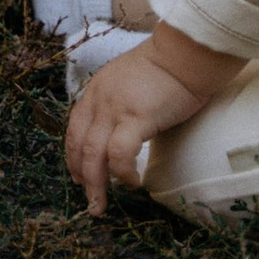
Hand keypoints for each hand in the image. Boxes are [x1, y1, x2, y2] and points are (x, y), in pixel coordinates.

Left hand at [64, 21, 244, 215]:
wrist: (185, 54)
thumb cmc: (166, 68)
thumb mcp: (129, 81)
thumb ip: (120, 102)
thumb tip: (123, 129)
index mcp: (96, 90)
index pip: (75, 128)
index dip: (73, 155)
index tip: (78, 175)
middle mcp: (99, 100)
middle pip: (79, 145)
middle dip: (82, 177)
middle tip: (90, 200)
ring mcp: (116, 109)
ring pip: (93, 154)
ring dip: (95, 184)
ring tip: (101, 204)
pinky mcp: (136, 118)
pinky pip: (120, 154)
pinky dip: (123, 173)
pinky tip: (133, 183)